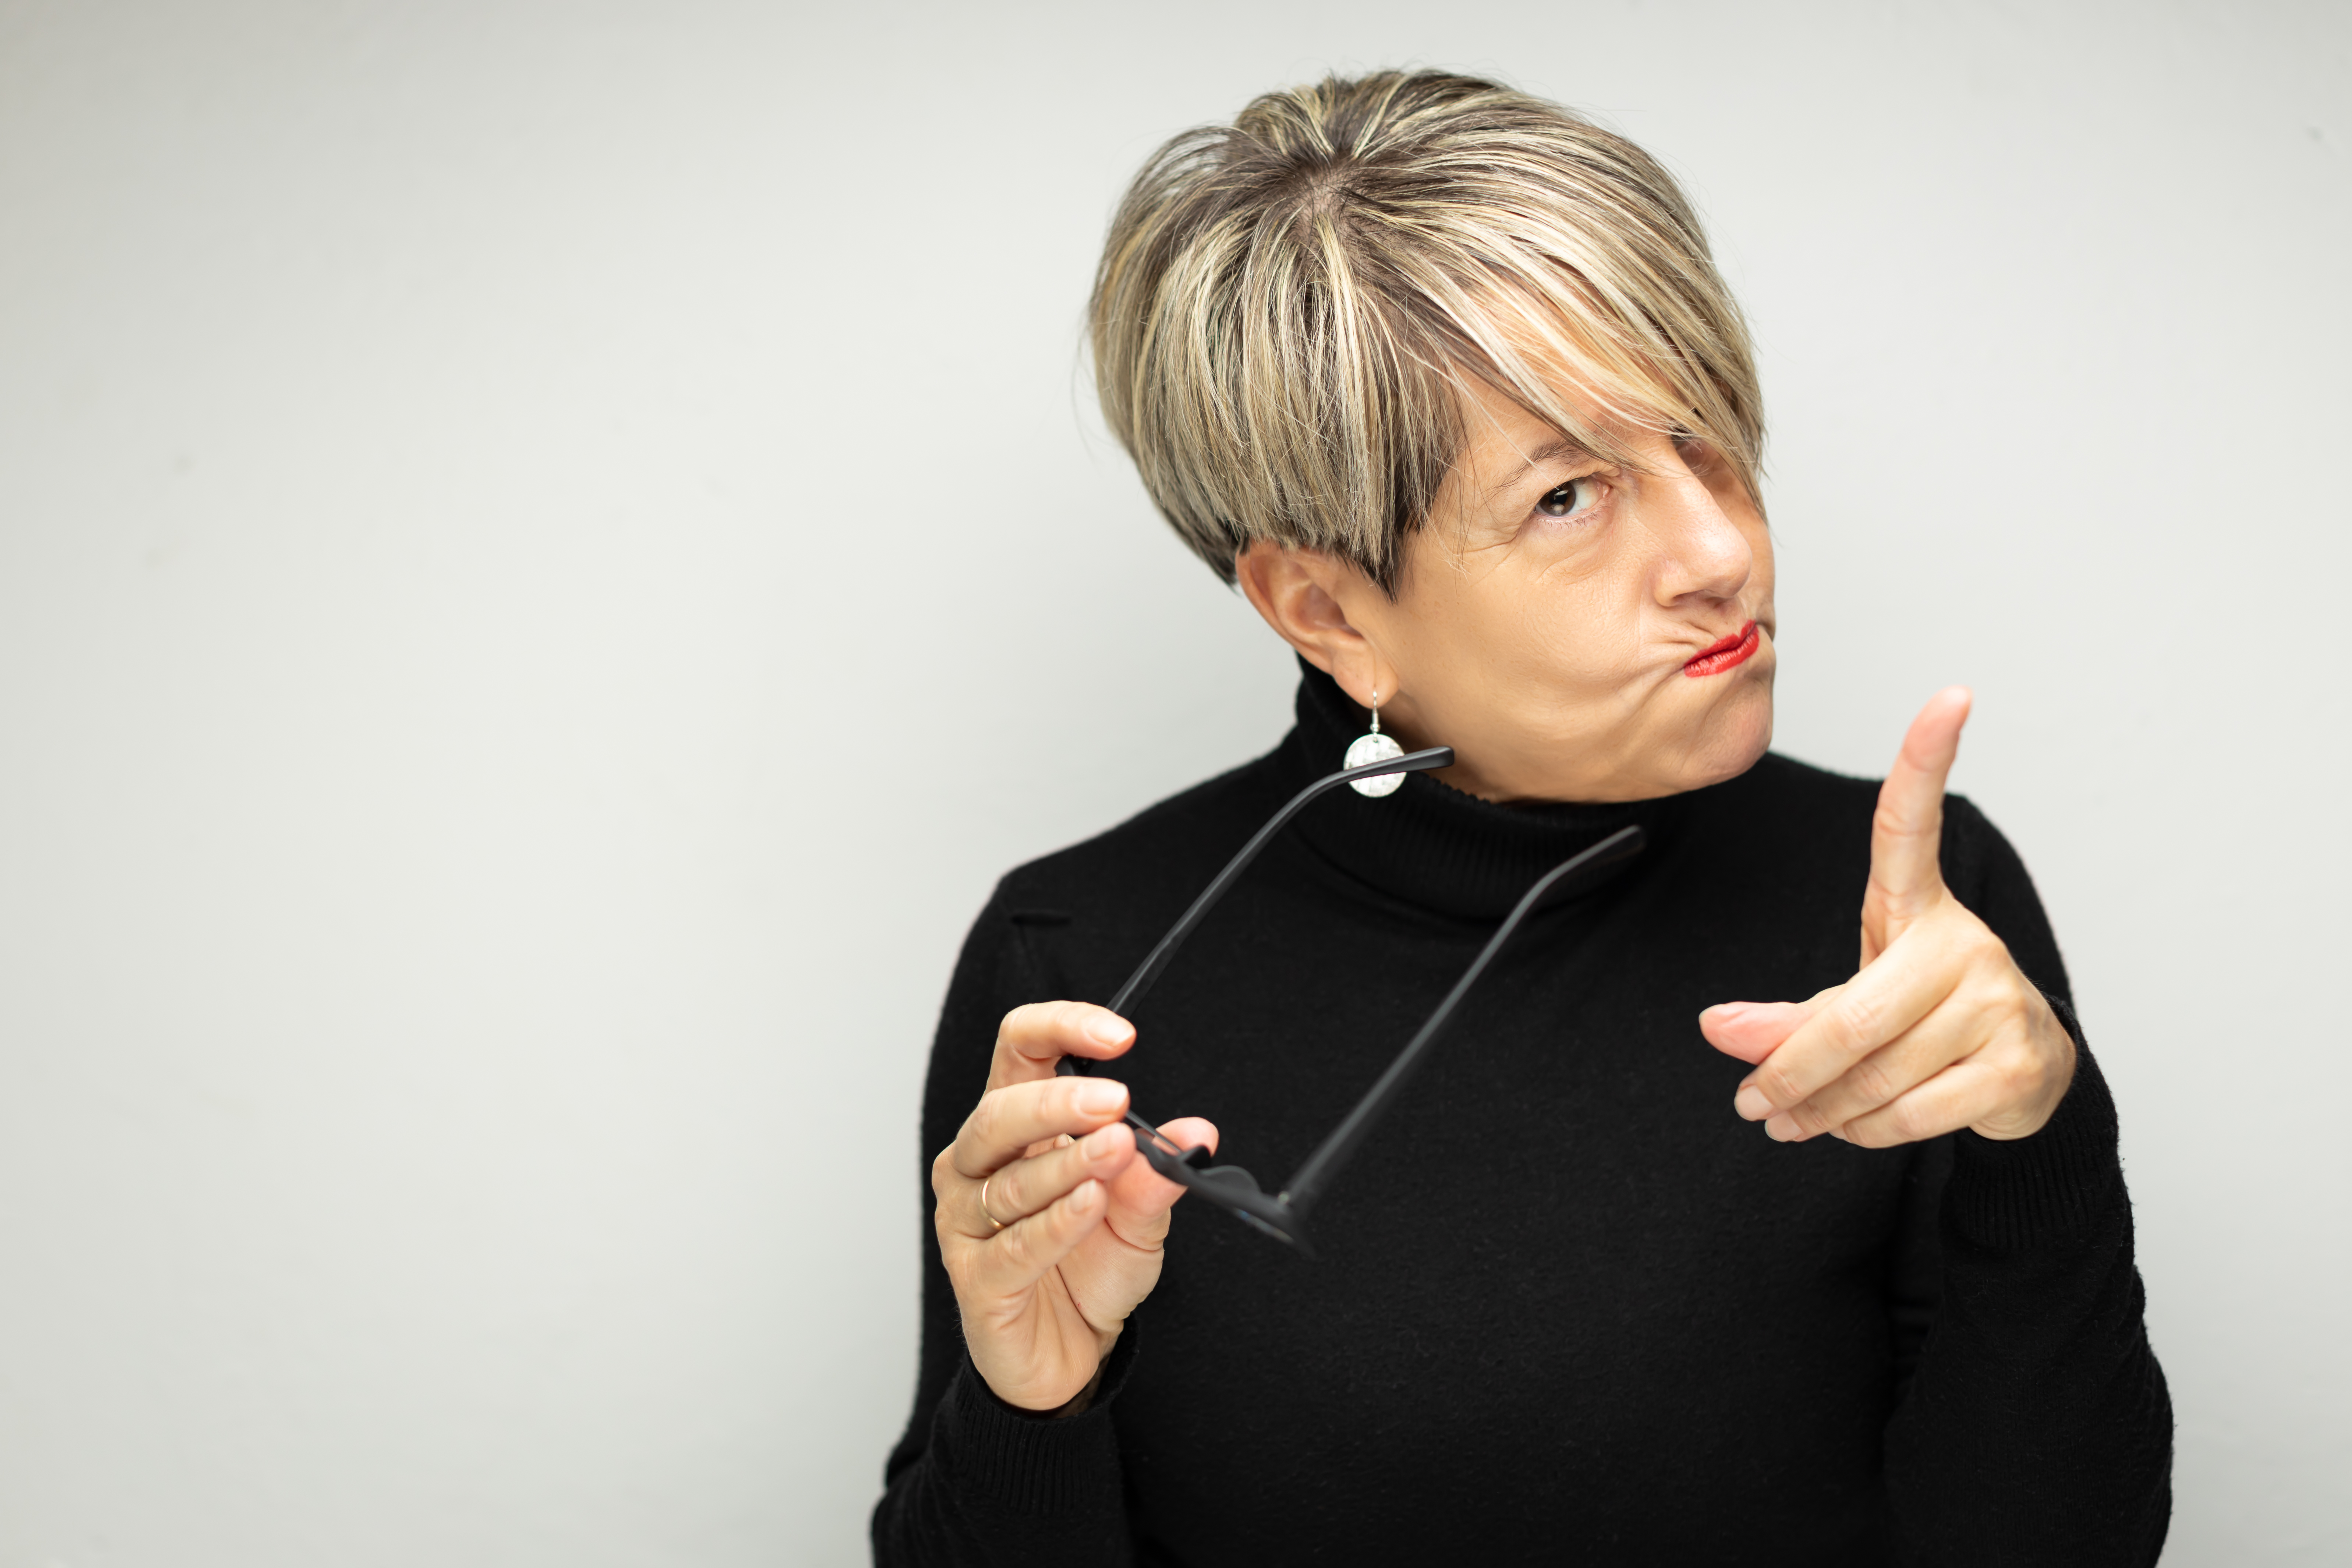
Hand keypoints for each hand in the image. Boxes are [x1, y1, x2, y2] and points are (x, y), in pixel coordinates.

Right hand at [930, 1001, 1218, 1411]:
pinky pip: (1014, 1245)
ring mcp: (966, 1221)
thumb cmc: (1092, 1267)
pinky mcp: (975, 1278)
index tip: (1120, 1035)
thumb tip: (1197, 1134)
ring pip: (1010, 1181)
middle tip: (1117, 1101)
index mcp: (1014, 1126)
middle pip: (1000, 1111)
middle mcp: (976, 1164)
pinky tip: (1089, 1205)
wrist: (1071, 1351)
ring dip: (1068, 1163)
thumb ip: (1155, 1173)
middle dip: (1059, 1102)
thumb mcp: (1138, 1215)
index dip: (1060, 1028)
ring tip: (1117, 1151)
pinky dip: (1055, 1223)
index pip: (1019, 1050)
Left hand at [1698, 688, 2076, 1145]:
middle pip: (1851, 1015)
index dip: (1928, 758)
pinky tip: (1852, 1127)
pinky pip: (1912, 1111)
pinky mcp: (2016, 1062)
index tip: (1951, 696)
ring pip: (1875, 1072)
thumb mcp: (1849, 1001)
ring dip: (1822, 1111)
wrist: (2021, 1078)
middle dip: (1788, 1071)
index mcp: (1917, 907)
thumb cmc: (1921, 1021)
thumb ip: (1782, 1018)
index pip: (1915, 824)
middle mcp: (1963, 942)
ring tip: (1799, 1119)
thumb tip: (1717, 1032)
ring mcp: (1997, 1000)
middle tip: (1749, 1104)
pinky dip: (1865, 1131)